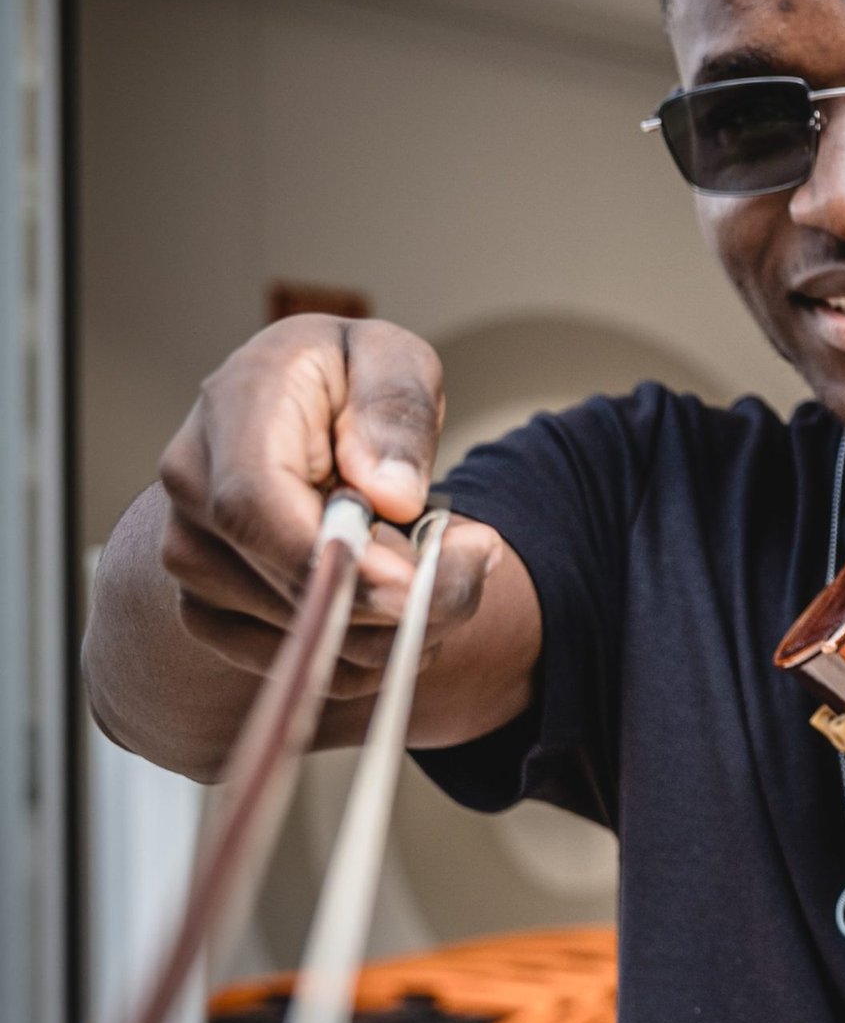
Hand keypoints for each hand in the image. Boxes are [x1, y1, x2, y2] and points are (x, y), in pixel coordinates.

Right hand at [156, 314, 500, 698]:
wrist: (298, 417)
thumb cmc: (348, 379)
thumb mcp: (391, 359)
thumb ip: (394, 411)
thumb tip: (390, 494)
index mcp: (232, 409)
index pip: (256, 507)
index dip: (337, 561)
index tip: (416, 582)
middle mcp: (192, 488)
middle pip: (287, 582)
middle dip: (400, 596)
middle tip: (475, 559)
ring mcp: (192, 556)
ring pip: (300, 635)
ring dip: (394, 625)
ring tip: (443, 566)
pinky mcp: (210, 609)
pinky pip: (299, 663)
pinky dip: (367, 651)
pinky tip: (400, 600)